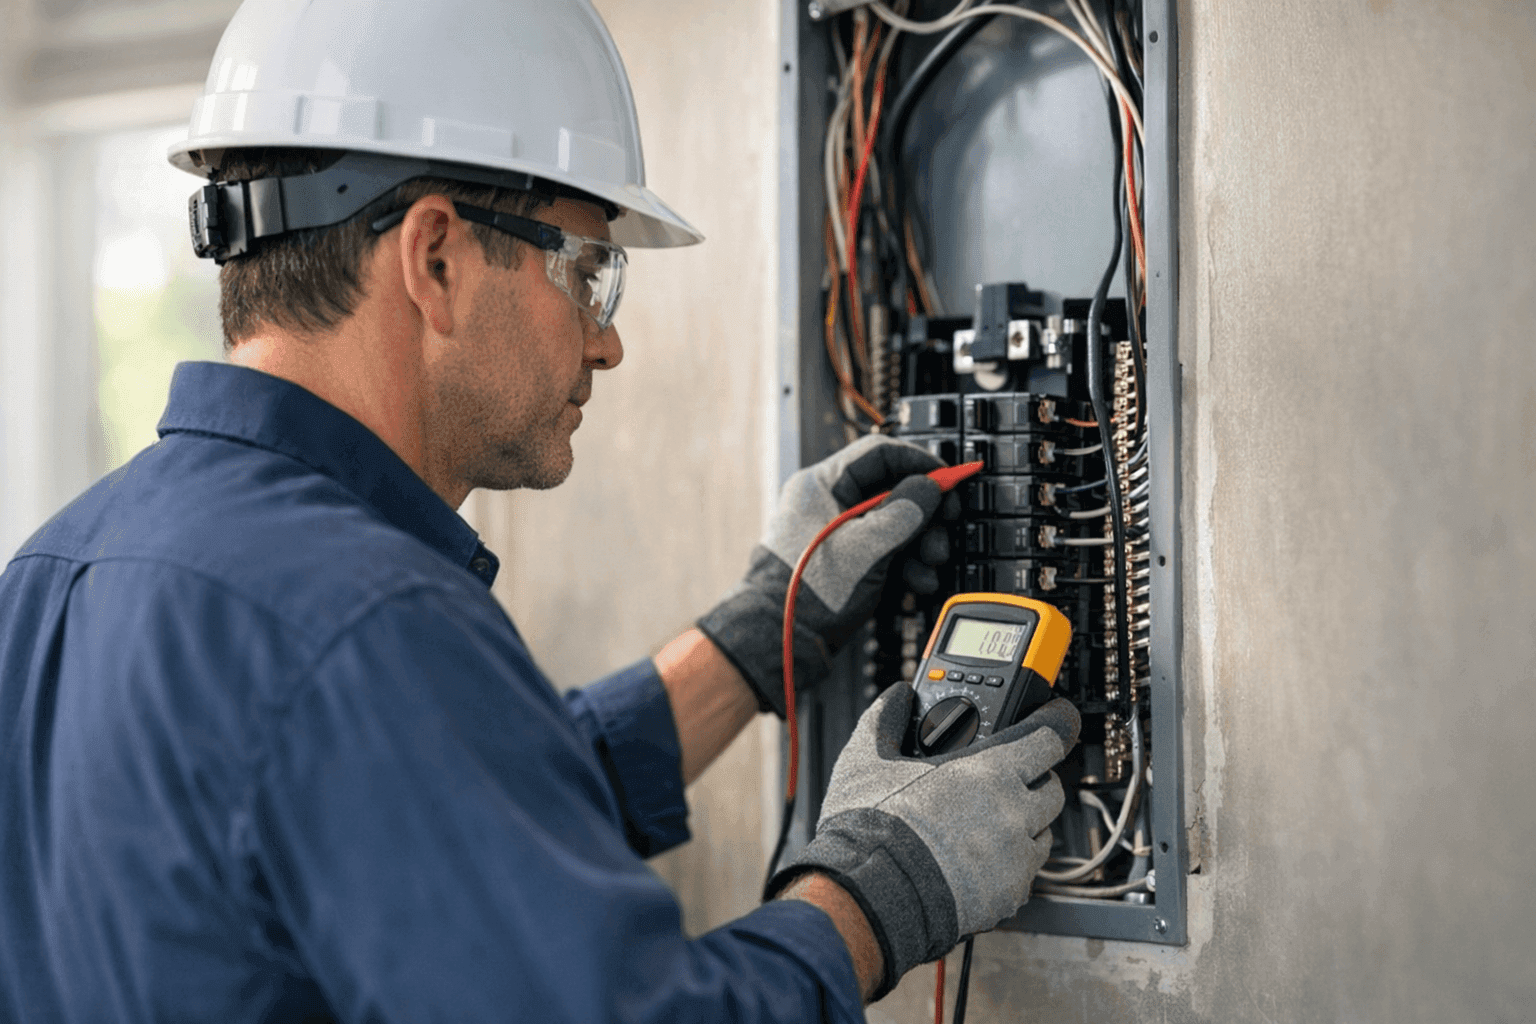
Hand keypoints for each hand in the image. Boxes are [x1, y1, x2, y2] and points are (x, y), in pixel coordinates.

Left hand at [697, 435, 956, 716]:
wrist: (785, 642)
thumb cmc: (812, 592)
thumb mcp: (869, 546)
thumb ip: (906, 511)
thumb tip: (930, 487)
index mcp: (823, 484)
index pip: (879, 454)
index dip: (919, 463)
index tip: (949, 479)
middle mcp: (829, 504)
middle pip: (891, 491)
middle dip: (925, 514)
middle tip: (946, 528)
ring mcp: (837, 534)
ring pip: (892, 524)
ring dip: (920, 544)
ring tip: (931, 565)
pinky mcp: (845, 562)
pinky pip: (883, 550)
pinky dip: (904, 563)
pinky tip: (917, 582)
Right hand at [766, 686, 1079, 998]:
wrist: (871, 894)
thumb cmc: (873, 829)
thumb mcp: (867, 760)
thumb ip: (886, 720)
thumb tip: (896, 699)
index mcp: (989, 771)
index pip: (1049, 737)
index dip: (1055, 723)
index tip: (1056, 718)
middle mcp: (1014, 813)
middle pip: (1052, 787)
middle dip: (1036, 779)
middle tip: (1007, 779)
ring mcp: (1016, 858)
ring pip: (1044, 833)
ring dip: (1027, 824)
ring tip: (988, 825)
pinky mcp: (1009, 896)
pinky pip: (1025, 876)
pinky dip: (1010, 866)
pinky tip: (978, 863)